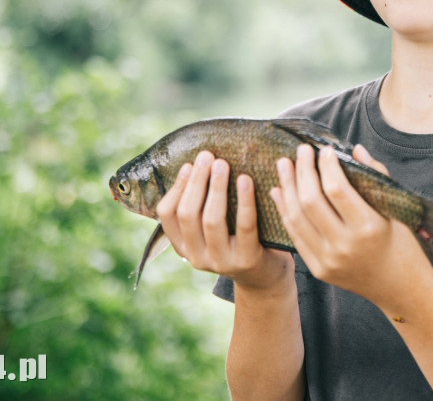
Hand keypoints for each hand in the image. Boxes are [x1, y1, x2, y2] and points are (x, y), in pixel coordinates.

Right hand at [156, 151, 292, 291]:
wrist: (265, 276)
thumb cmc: (237, 240)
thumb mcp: (212, 229)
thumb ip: (201, 206)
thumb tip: (198, 163)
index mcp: (183, 246)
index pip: (167, 215)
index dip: (177, 187)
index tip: (189, 164)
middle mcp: (196, 257)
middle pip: (188, 214)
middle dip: (197, 181)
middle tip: (207, 156)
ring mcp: (220, 262)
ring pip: (212, 220)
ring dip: (216, 188)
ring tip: (222, 164)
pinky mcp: (245, 260)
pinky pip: (244, 226)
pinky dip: (244, 200)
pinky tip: (246, 180)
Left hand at [271, 143, 423, 310]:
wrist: (400, 288)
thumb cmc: (402, 244)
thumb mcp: (396, 210)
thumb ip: (377, 176)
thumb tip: (356, 149)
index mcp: (369, 228)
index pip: (337, 189)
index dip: (327, 165)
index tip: (325, 149)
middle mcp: (345, 245)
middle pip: (311, 202)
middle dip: (303, 171)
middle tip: (301, 151)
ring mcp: (329, 260)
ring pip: (297, 218)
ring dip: (287, 188)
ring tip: (284, 165)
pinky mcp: (319, 270)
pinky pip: (295, 236)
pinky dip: (285, 211)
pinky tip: (280, 191)